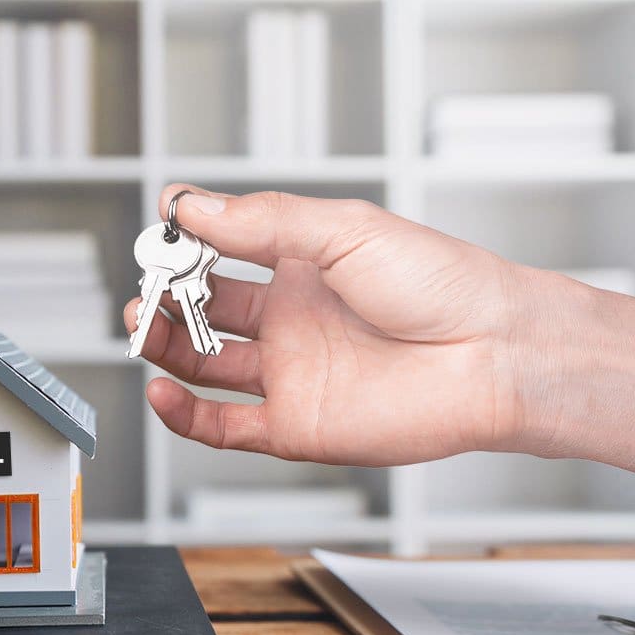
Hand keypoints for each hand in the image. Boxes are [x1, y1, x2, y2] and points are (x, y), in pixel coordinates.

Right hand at [124, 185, 537, 465]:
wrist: (492, 354)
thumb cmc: (442, 286)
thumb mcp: (345, 230)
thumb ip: (265, 222)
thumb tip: (194, 208)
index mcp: (301, 270)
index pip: (222, 255)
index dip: (188, 245)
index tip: (164, 231)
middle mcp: (290, 323)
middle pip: (203, 311)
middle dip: (166, 296)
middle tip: (147, 285)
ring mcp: (290, 376)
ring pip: (202, 366)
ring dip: (164, 346)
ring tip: (141, 324)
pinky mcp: (294, 426)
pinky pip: (223, 427)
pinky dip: (184, 414)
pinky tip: (160, 388)